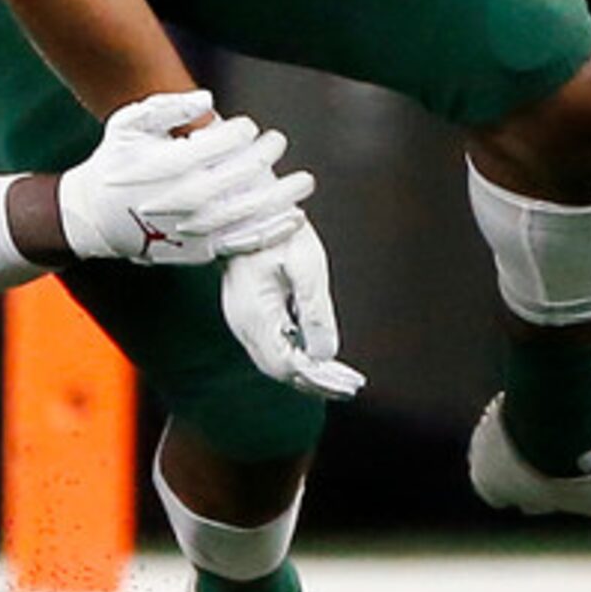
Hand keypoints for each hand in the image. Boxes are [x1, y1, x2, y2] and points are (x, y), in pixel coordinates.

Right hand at [56, 89, 315, 266]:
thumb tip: (209, 100)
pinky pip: (245, 240)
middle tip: (279, 140)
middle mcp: (187, 197)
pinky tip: (293, 217)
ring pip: (253, 210)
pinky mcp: (201, 250)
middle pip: (244, 172)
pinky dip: (273, 229)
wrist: (95, 218)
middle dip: (267, 153)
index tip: (247, 126)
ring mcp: (196, 227)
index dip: (243, 131)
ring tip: (304, 182)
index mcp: (171, 163)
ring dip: (284, 194)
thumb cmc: (114, 163)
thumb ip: (167, 106)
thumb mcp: (128, 124)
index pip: (223, 141)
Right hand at [220, 218, 364, 398]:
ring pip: (273, 361)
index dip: (320, 378)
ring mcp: (240, 319)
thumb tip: (326, 353)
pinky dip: (295, 356)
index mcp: (256, 313)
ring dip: (306, 372)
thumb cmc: (277, 228)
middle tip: (350, 386)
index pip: (288, 364)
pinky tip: (316, 356)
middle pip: (279, 369)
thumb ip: (317, 313)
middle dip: (316, 382)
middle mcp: (242, 322)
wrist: (247, 205)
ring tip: (339, 378)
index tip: (349, 383)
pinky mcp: (245, 313)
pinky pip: (270, 346)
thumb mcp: (307, 265)